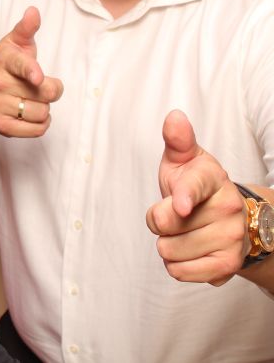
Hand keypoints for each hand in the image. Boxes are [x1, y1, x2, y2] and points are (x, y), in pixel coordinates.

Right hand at [0, 6, 62, 136]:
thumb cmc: (4, 66)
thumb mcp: (13, 44)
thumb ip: (26, 28)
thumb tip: (33, 12)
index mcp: (3, 60)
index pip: (20, 65)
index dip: (31, 71)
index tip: (38, 77)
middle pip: (45, 91)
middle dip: (50, 89)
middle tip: (39, 85)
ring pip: (43, 112)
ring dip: (44, 108)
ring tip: (30, 99)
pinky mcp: (1, 126)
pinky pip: (38, 129)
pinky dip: (41, 124)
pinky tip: (31, 115)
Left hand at [145, 110, 247, 285]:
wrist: (228, 216)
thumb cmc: (195, 184)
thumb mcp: (184, 160)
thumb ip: (177, 140)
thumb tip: (174, 118)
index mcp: (213, 177)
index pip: (194, 188)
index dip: (184, 197)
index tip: (180, 206)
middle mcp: (228, 208)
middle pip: (164, 224)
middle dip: (159, 221)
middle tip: (176, 213)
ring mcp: (231, 237)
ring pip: (168, 250)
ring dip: (167, 244)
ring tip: (184, 231)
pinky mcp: (228, 265)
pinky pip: (181, 272)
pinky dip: (176, 265)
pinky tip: (189, 251)